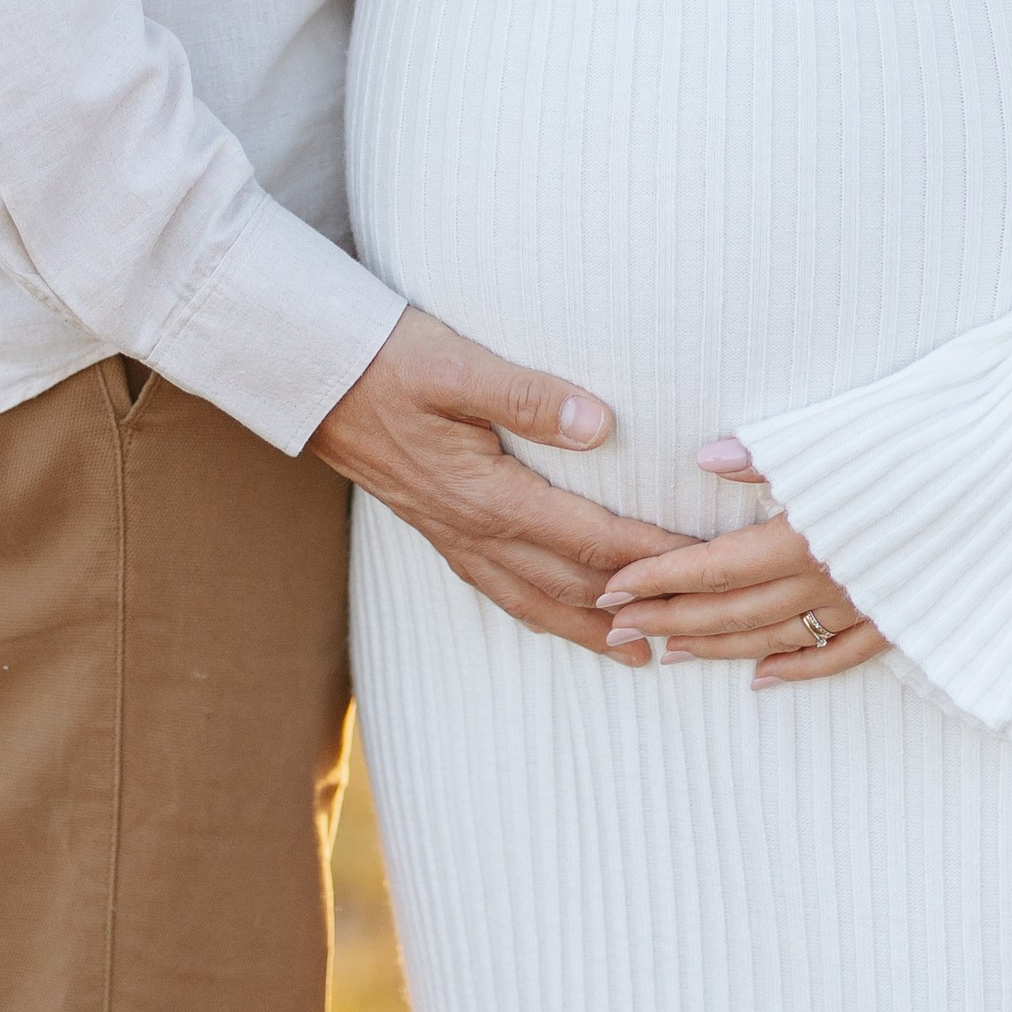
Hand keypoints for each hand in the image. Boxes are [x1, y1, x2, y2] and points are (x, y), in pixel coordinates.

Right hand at [312, 306, 687, 662]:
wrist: (313, 374)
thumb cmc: (387, 360)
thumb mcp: (457, 365)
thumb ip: (528, 395)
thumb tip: (599, 426)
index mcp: (487, 495)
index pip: (588, 537)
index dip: (648, 555)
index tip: (699, 568)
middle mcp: (472, 528)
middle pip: (568, 585)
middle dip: (630, 610)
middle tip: (689, 630)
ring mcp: (452, 535)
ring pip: (531, 600)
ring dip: (586, 628)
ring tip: (635, 652)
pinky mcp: (437, 527)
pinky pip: (499, 588)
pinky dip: (539, 611)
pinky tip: (554, 613)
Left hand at [595, 437, 890, 688]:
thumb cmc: (935, 436)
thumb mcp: (847, 433)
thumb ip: (772, 452)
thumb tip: (705, 458)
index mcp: (810, 533)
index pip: (714, 566)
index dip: (658, 578)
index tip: (610, 589)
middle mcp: (833, 579)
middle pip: (733, 611)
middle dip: (669, 620)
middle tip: (615, 627)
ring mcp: (869, 605)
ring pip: (777, 639)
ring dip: (717, 648)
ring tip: (668, 651)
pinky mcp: (903, 617)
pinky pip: (841, 655)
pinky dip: (797, 669)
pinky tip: (763, 680)